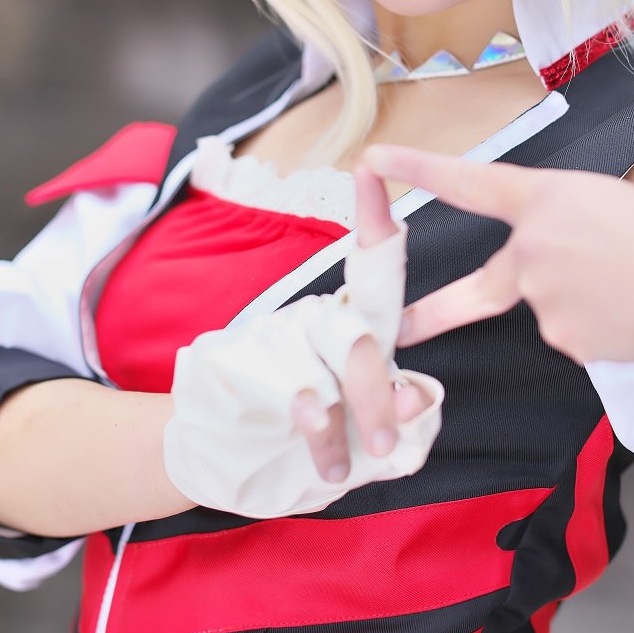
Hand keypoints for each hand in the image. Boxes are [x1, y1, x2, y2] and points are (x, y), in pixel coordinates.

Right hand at [162, 163, 444, 518]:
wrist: (211, 455)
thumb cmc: (300, 441)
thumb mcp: (361, 436)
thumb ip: (393, 415)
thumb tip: (422, 392)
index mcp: (351, 323)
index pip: (373, 267)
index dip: (373, 218)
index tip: (370, 166)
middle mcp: (318, 319)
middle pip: (363, 335)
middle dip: (379, 393)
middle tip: (385, 444)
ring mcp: (281, 340)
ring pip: (337, 362)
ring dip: (350, 419)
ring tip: (350, 466)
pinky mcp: (250, 366)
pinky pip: (302, 395)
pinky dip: (320, 438)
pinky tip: (321, 466)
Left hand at [360, 142, 633, 366]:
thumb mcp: (621, 206)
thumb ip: (576, 227)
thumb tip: (564, 265)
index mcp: (550, 197)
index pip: (470, 181)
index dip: (419, 168)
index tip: (375, 159)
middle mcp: (532, 247)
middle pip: (482, 285)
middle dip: (434, 312)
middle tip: (401, 327)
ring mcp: (541, 298)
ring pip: (551, 306)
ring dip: (585, 304)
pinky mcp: (561, 339)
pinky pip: (575, 334)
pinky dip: (602, 329)